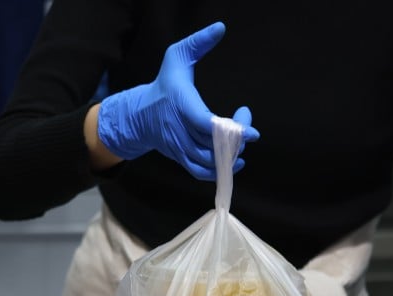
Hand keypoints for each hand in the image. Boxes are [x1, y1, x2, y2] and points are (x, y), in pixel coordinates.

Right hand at [97, 22, 259, 179]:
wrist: (140, 114)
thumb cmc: (164, 82)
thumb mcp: (176, 56)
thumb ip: (198, 42)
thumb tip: (221, 28)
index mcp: (182, 105)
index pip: (207, 124)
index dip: (232, 130)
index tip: (252, 130)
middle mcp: (180, 130)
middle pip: (214, 145)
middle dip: (237, 138)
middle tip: (246, 123)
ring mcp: (180, 147)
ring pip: (209, 162)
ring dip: (231, 156)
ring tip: (242, 142)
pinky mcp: (181, 158)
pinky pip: (201, 172)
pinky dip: (220, 171)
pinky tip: (236, 162)